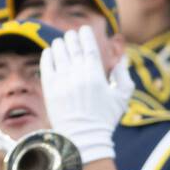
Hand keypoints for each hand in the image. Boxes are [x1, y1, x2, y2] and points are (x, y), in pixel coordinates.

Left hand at [39, 26, 129, 164]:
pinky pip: (46, 65)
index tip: (84, 29)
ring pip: (58, 53)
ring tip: (60, 43)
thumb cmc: (104, 119)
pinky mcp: (49, 89)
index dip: (85, 35)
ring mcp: (62, 81)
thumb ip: (123, 76)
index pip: (89, 46)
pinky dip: (47, 55)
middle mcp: (77, 74)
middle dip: (72, 37)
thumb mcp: (122, 97)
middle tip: (71, 35)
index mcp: (95, 74)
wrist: (83, 139)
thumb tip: (121, 59)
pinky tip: (50, 52)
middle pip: (72, 47)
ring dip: (59, 44)